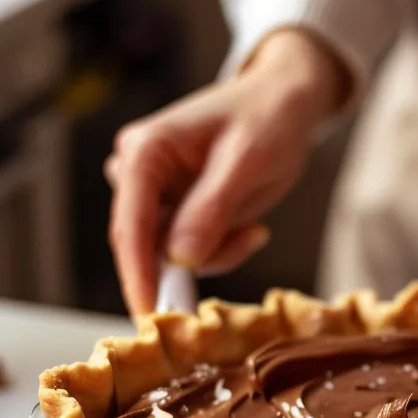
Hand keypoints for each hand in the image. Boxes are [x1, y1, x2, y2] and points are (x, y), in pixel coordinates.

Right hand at [106, 29, 348, 314]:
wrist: (286, 101)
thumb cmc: (268, 117)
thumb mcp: (247, 161)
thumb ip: (211, 208)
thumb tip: (180, 257)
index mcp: (145, 152)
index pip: (131, 225)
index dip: (138, 275)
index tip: (150, 316)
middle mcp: (139, 173)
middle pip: (144, 245)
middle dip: (188, 265)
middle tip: (232, 262)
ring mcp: (156, 194)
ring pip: (170, 256)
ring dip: (215, 254)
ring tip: (254, 229)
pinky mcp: (176, 210)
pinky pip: (191, 252)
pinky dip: (222, 250)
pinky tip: (251, 227)